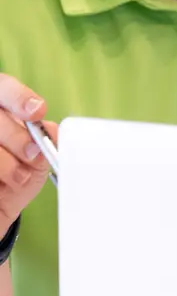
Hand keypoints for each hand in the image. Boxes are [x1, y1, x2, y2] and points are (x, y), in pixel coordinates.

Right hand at [0, 74, 54, 233]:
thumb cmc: (18, 176)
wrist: (0, 207)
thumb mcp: (37, 159)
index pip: (3, 88)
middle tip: (31, 154)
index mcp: (2, 109)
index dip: (19, 97)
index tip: (37, 111)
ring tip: (17, 177)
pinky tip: (0, 185)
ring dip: (5, 162)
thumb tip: (51, 131)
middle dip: (16, 136)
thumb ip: (44, 139)